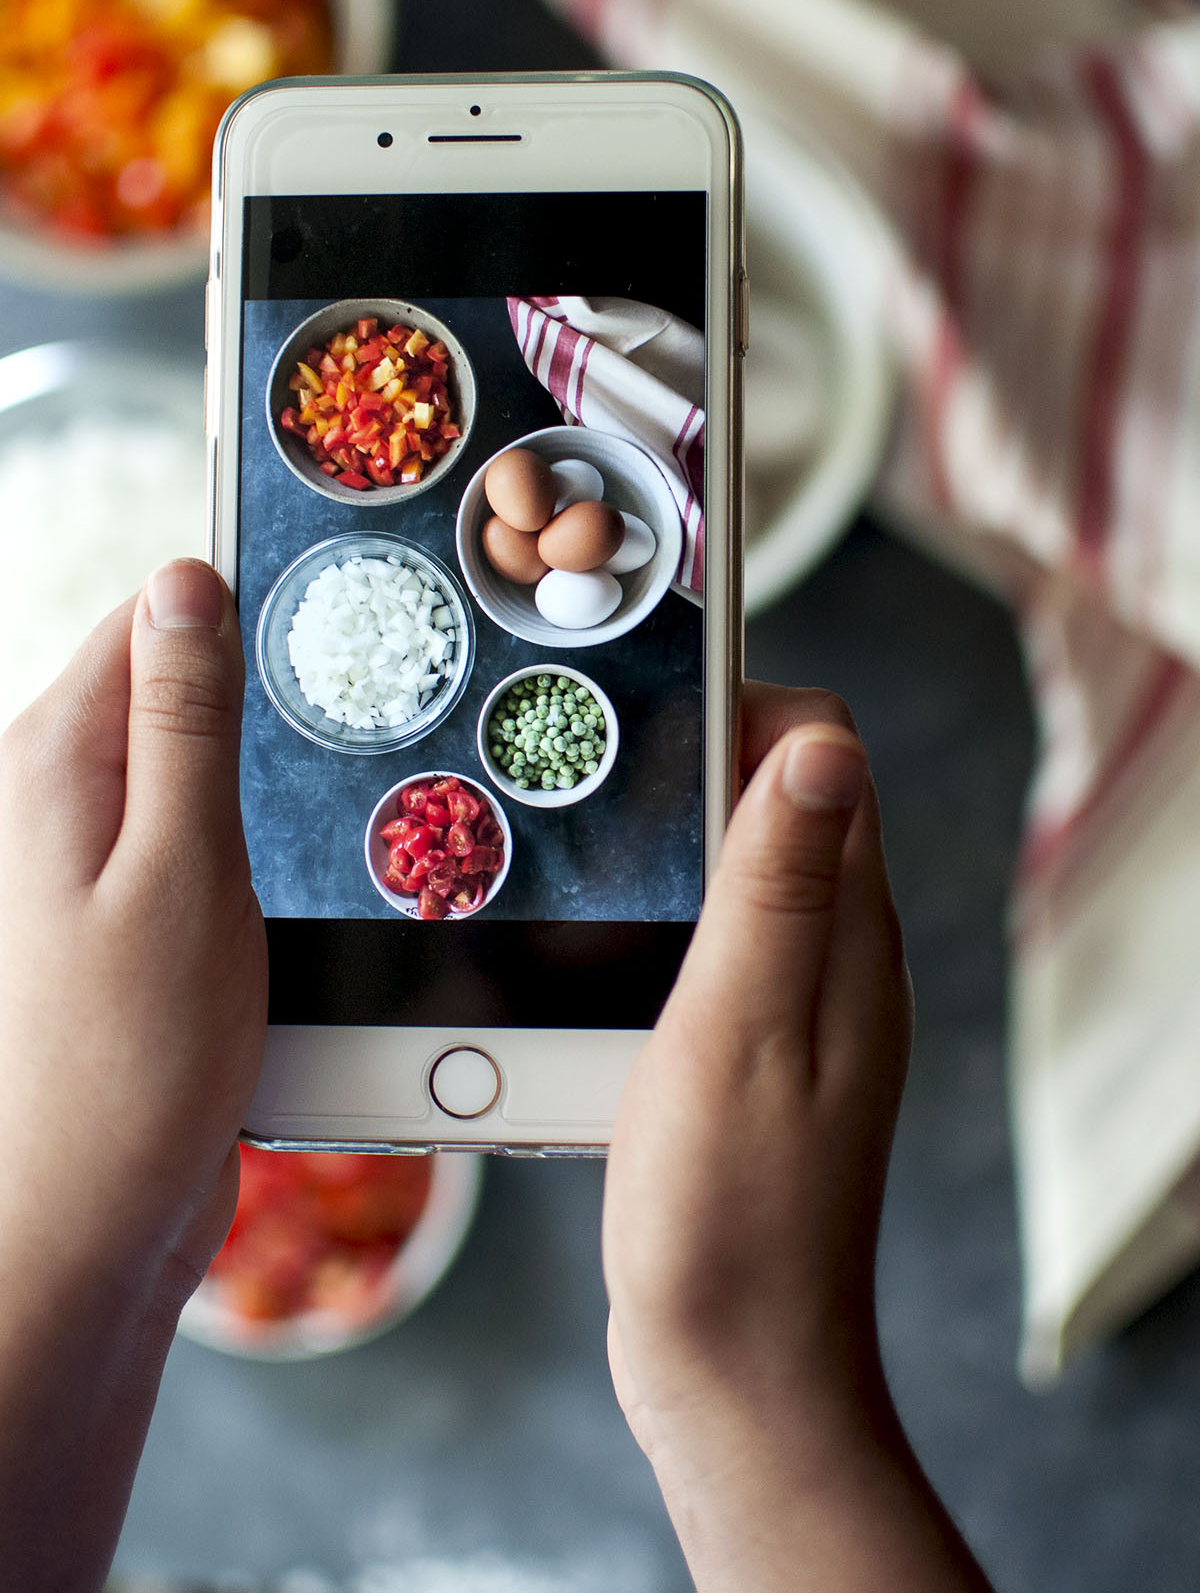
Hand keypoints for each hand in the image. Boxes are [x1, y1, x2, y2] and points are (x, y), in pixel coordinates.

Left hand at [0, 559, 265, 1590]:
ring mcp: (89, 859)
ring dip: (263, 784)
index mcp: (55, 760)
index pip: (150, 618)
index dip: (242, 610)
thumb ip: (183, 719)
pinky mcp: (127, 916)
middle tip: (349, 738)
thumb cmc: (135, 1057)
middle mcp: (57, 796)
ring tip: (319, 829)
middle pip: (174, 688)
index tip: (333, 629)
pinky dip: (251, 847)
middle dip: (261, 702)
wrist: (92, 1215)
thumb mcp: (183, 866)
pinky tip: (291, 885)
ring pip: (196, 768)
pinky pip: (199, 840)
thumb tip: (186, 576)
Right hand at [603, 684, 990, 1591]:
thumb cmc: (732, 1212)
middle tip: (579, 767)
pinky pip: (703, 946)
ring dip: (656, 846)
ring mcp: (790, 1005)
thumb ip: (778, 887)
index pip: (825, 754)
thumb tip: (822, 743)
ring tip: (564, 849)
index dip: (740, 706)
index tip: (640, 699)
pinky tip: (579, 952)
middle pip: (773, 801)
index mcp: (848, 933)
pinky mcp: (743, 1052)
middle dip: (685, 764)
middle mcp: (833, 956)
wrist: (729, 1369)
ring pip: (730, 872)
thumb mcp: (740, 1028)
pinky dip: (646, 924)